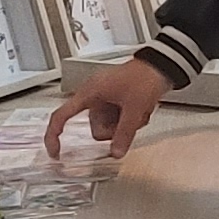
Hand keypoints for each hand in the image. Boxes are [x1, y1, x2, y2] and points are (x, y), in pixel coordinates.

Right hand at [46, 59, 168, 160]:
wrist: (163, 66)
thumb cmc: (145, 77)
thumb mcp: (134, 108)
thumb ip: (125, 133)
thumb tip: (116, 153)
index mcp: (89, 93)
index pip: (61, 116)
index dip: (54, 136)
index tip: (55, 152)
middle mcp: (94, 97)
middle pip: (95, 129)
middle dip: (114, 130)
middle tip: (130, 119)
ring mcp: (106, 101)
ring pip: (109, 127)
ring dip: (124, 126)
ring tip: (139, 112)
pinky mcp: (117, 103)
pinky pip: (118, 122)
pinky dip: (130, 121)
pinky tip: (141, 111)